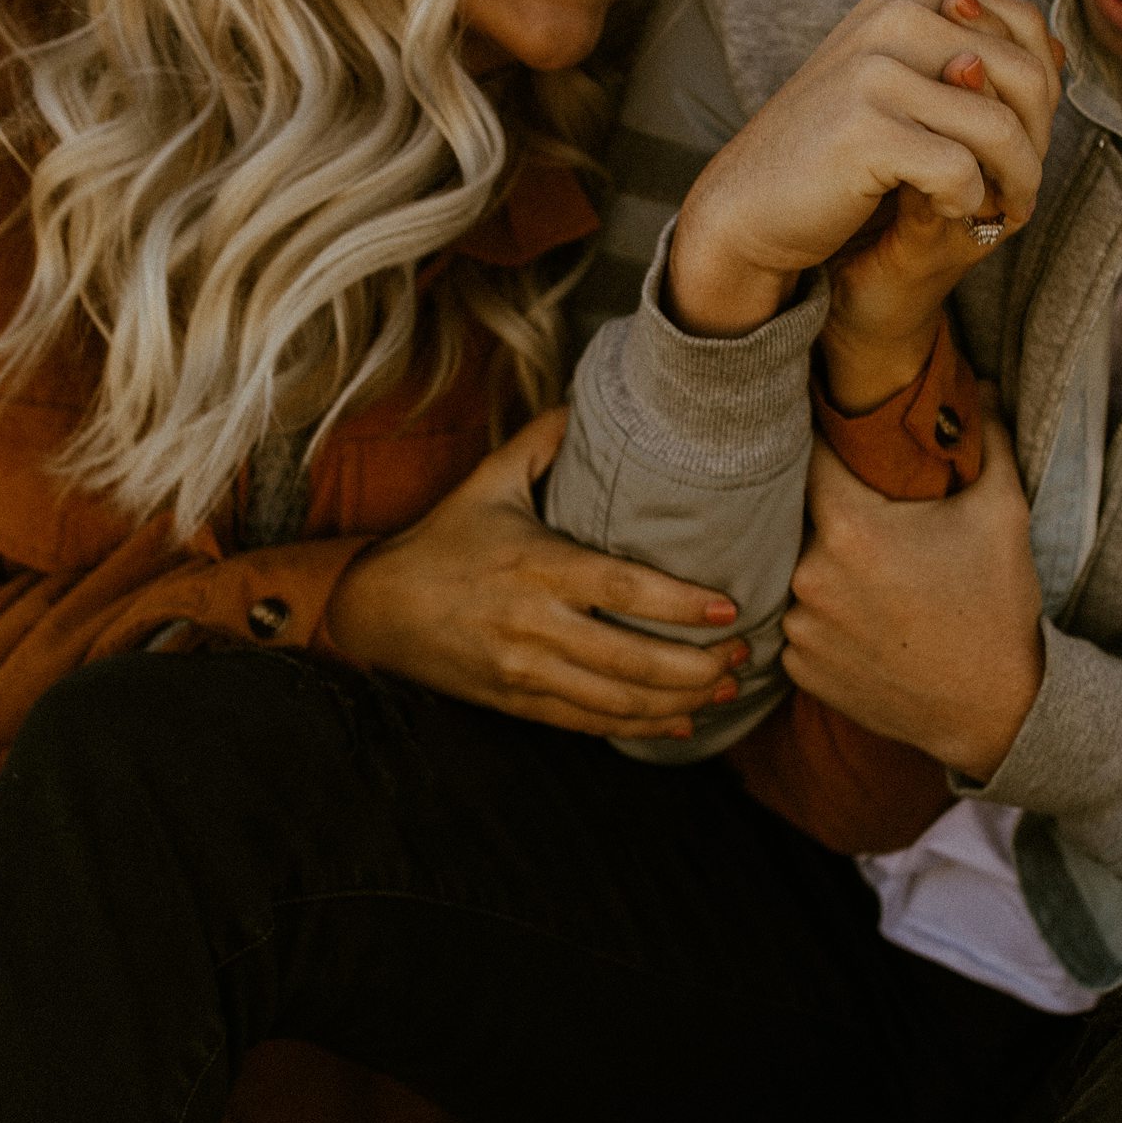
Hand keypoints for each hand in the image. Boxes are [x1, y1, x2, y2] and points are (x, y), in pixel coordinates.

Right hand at [326, 409, 748, 739]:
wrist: (376, 611)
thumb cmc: (443, 542)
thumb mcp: (489, 482)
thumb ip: (544, 441)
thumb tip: (589, 395)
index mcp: (536, 565)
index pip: (622, 589)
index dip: (680, 604)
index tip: (729, 606)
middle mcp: (534, 624)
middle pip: (631, 657)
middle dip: (698, 663)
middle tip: (745, 652)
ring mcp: (525, 670)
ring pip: (617, 698)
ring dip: (680, 699)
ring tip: (727, 685)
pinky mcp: (518, 702)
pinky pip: (590, 723)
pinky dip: (640, 727)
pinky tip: (682, 721)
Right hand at [664, 0, 1060, 340]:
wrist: (751, 199)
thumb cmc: (837, 142)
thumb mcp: (907, 79)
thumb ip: (974, 53)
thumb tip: (1059, 44)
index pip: (1026, 28)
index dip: (1044, 92)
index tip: (1027, 140)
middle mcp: (896, 14)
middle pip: (1027, 75)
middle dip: (1038, 141)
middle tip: (1019, 188)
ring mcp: (877, 69)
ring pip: (1002, 129)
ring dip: (1015, 183)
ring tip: (999, 209)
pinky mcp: (866, 129)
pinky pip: (962, 171)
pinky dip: (967, 204)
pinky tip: (945, 210)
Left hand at [782, 409, 1042, 777]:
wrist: (997, 711)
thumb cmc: (999, 605)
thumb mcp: (1002, 511)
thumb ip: (985, 438)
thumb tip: (983, 384)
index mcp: (850, 528)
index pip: (807, 453)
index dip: (819, 436)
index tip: (828, 424)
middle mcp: (808, 576)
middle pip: (796, 513)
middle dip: (822, 503)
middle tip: (857, 501)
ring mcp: (796, 628)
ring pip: (792, 567)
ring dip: (820, 560)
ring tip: (869, 567)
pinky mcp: (797, 668)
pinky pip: (795, 619)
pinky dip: (819, 611)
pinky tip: (862, 614)